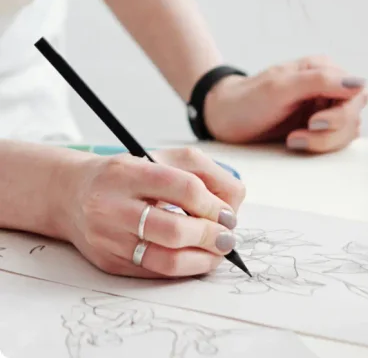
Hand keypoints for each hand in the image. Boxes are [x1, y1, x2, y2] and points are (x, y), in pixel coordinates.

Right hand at [57, 147, 244, 277]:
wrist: (72, 194)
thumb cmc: (127, 174)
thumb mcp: (162, 158)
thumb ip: (203, 172)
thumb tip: (234, 202)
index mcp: (129, 172)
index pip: (183, 187)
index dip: (213, 204)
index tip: (229, 213)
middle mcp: (113, 206)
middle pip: (174, 229)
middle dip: (210, 236)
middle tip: (227, 238)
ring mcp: (108, 237)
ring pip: (164, 258)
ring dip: (201, 260)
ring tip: (217, 253)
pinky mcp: (108, 262)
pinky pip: (153, 272)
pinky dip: (181, 269)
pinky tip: (195, 260)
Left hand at [204, 56, 367, 153]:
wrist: (225, 118)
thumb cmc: (249, 99)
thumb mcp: (281, 87)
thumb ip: (321, 81)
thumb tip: (359, 83)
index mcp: (324, 69)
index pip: (356, 93)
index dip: (341, 113)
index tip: (313, 122)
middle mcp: (329, 87)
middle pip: (354, 116)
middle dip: (329, 132)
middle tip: (297, 135)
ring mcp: (325, 108)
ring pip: (348, 132)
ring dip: (322, 142)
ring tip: (292, 139)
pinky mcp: (319, 128)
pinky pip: (336, 141)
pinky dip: (319, 147)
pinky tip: (295, 141)